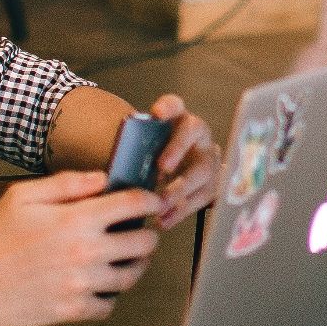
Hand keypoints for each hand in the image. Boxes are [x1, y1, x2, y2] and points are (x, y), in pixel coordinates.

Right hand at [0, 170, 160, 325]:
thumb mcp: (24, 196)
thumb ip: (67, 184)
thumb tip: (101, 180)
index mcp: (76, 220)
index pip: (133, 205)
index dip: (150, 200)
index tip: (152, 202)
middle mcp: (86, 252)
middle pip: (143, 243)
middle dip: (147, 234)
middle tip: (141, 233)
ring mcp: (82, 284)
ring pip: (131, 276)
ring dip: (135, 266)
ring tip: (127, 260)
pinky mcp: (73, 310)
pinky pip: (109, 305)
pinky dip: (110, 296)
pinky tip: (100, 286)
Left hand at [147, 94, 219, 228]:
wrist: (184, 169)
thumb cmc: (157, 157)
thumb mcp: (149, 149)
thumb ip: (137, 153)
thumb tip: (113, 173)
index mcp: (179, 119)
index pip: (175, 105)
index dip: (168, 106)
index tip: (157, 113)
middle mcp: (198, 135)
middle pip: (193, 132)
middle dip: (177, 149)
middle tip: (162, 167)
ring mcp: (209, 158)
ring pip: (202, 169)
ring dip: (181, 188)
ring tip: (161, 204)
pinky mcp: (213, 183)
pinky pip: (202, 197)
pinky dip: (181, 211)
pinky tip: (165, 220)